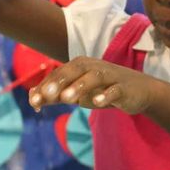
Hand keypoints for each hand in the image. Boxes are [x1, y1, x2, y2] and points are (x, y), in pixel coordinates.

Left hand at [28, 57, 159, 114]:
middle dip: (59, 82)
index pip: (59, 74)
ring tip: (67, 99)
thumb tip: (32, 97)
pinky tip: (96, 103)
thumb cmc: (103, 90)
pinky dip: (105, 95)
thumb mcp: (77, 93)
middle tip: (46, 96)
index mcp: (79, 66)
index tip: (33, 101)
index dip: (45, 87)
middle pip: (74, 70)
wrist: (138, 91)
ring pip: (93, 78)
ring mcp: (110, 76)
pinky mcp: (124, 87)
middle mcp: (93, 67)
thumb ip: (55, 95)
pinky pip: (114, 90)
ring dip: (79, 87)